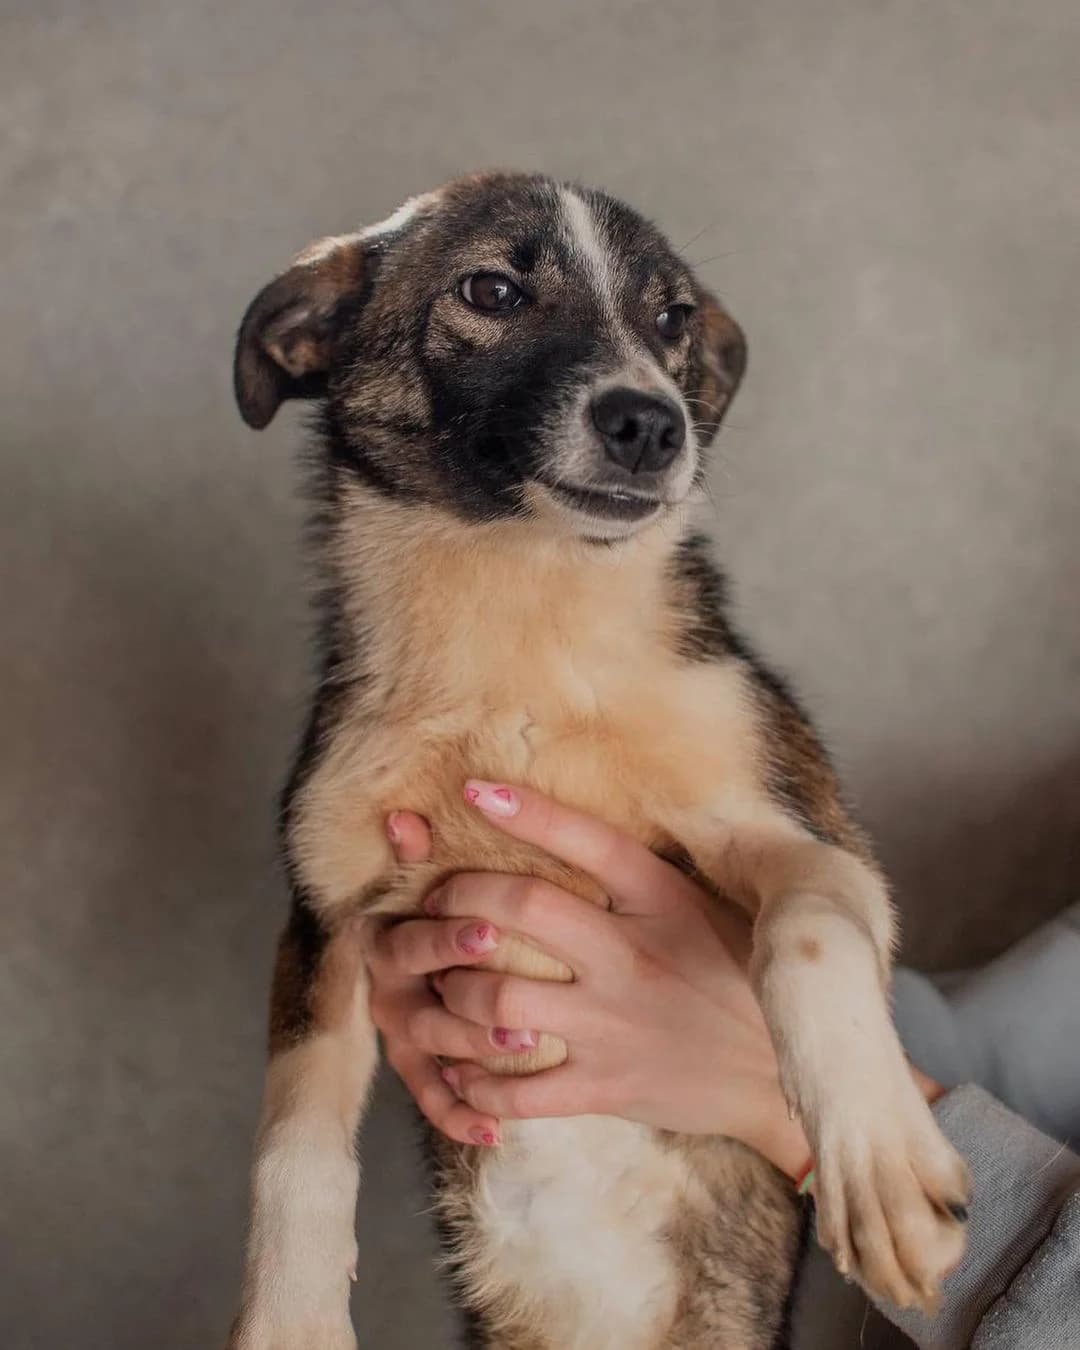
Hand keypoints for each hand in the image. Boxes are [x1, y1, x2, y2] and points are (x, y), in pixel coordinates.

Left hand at [371, 783, 810, 1174]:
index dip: (527, 812)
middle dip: (459, 898)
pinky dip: (472, 1080)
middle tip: (435, 903)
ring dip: (449, 990)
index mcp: (663, 900)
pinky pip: (518, 1090)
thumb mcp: (701, 908)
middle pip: (522, 909)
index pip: (588, 842)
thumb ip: (639, 875)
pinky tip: (456, 1066)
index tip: (473, 790)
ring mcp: (614, 1025)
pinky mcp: (607, 1087)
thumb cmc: (735, 974)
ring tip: (436, 984)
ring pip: (499, 999)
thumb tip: (564, 829)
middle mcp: (631, 956)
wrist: (782, 1074)